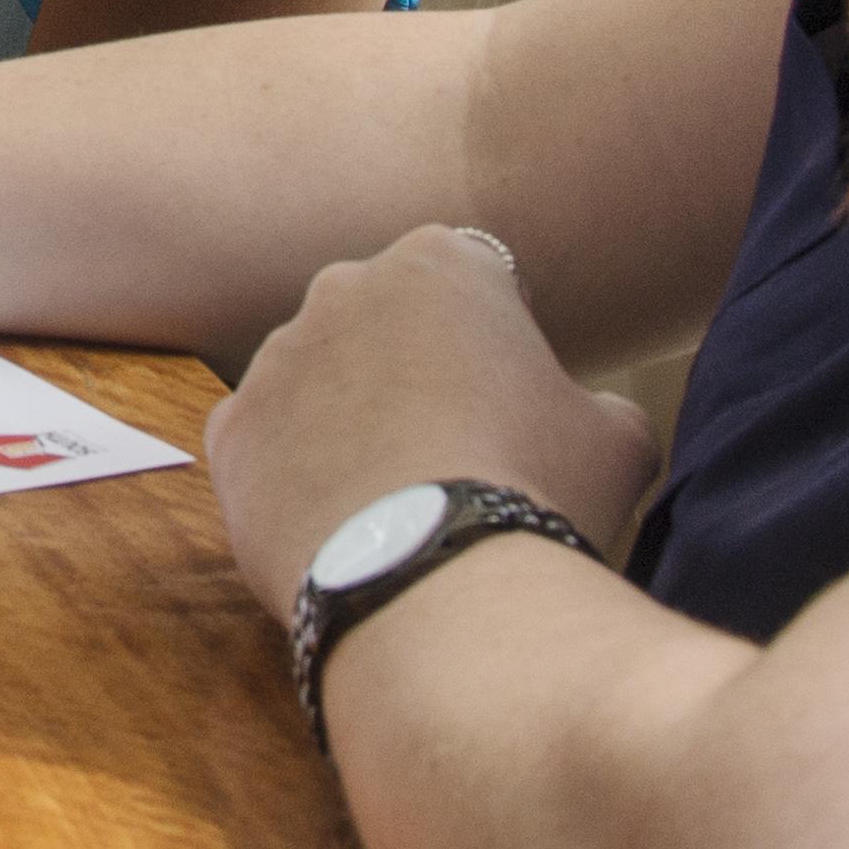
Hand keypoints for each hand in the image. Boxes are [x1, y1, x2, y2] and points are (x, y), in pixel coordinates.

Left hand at [201, 228, 660, 609]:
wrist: (440, 586)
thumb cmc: (540, 492)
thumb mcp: (619, 437)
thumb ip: (595, 402)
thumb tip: (583, 417)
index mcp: (440, 262)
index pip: (478, 278)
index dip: (503, 338)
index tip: (517, 399)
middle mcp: (342, 287)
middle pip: (389, 323)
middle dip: (417, 371)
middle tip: (460, 453)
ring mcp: (275, 359)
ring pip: (323, 383)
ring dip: (354, 422)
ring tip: (404, 504)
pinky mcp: (229, 433)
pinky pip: (271, 444)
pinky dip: (301, 477)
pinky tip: (348, 528)